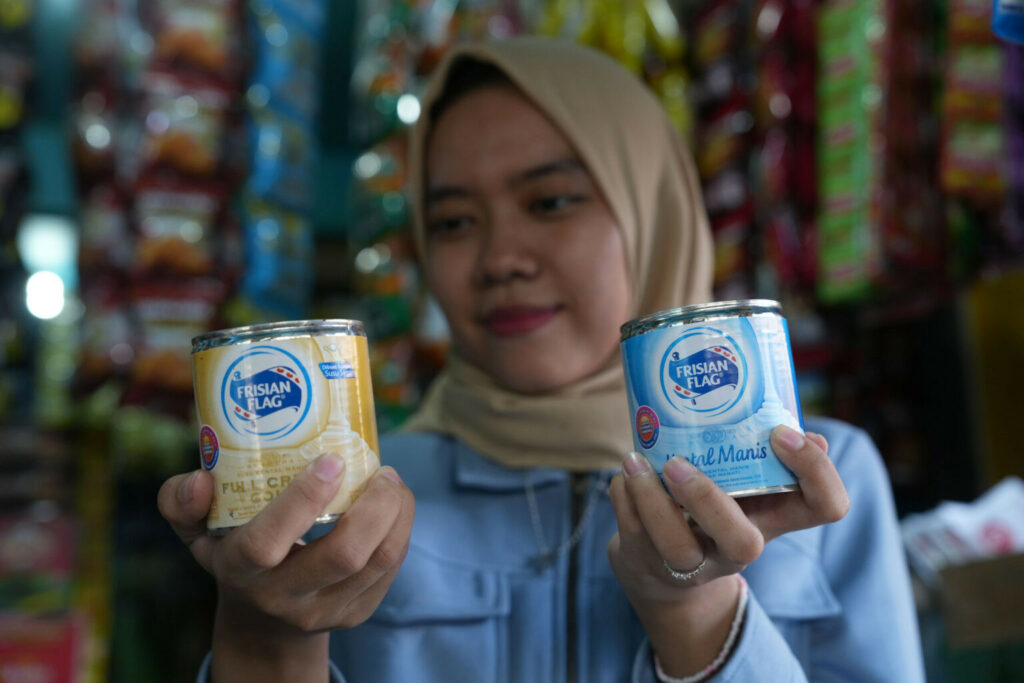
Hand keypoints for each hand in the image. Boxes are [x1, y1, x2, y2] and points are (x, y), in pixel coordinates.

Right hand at [157, 454, 414, 681]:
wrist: (263, 618)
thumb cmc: (232, 552)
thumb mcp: (196, 532)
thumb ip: (182, 503)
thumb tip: (198, 480)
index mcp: (241, 570)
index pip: (267, 543)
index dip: (302, 500)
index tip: (330, 460)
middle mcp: (283, 597)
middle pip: (343, 556)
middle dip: (373, 507)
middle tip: (381, 469)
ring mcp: (325, 610)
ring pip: (378, 561)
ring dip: (396, 514)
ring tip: (391, 481)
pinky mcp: (356, 612)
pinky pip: (390, 568)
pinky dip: (400, 529)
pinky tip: (394, 503)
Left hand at [606, 425, 847, 674]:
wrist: (660, 564)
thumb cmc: (714, 505)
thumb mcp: (746, 485)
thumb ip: (766, 457)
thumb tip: (810, 434)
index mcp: (775, 517)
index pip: (826, 507)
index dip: (815, 471)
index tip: (781, 433)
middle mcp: (739, 547)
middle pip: (742, 543)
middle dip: (708, 500)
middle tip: (678, 462)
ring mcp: (694, 561)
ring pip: (676, 547)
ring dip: (652, 500)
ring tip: (634, 461)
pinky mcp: (649, 560)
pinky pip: (632, 529)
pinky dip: (623, 494)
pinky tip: (624, 473)